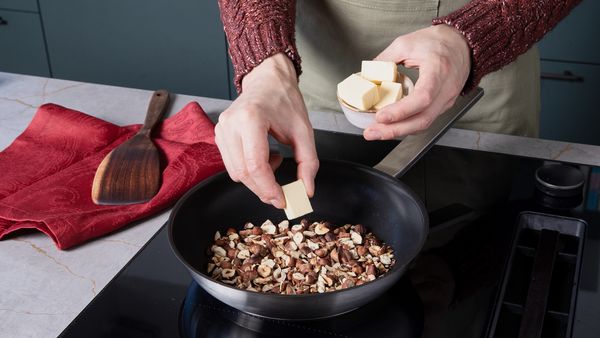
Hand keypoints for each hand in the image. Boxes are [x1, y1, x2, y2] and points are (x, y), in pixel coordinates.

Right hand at [214, 53, 318, 208]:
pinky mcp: (219, 134)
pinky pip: (232, 164)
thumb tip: (306, 190)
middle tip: (281, 192)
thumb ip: (308, 162)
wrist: (267, 80)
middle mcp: (230, 124)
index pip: (254, 165)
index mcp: (251, 118)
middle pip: (242, 173)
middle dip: (263, 189)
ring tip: (274, 159)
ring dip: (257, 178)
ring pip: (235, 173)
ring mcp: (221, 129)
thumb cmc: (285, 100)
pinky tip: (263, 155)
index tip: (281, 200)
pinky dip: (249, 169)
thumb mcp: (304, 131)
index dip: (268, 188)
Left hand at [364, 24, 470, 139]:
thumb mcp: (406, 43)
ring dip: (398, 131)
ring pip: (423, 124)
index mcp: (439, 70)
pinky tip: (390, 127)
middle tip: (371, 132)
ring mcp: (446, 100)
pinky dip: (406, 126)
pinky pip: (424, 120)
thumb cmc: (437, 42)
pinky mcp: (443, 106)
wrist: (461, 44)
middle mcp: (446, 89)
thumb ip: (385, 59)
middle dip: (394, 130)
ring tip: (376, 132)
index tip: (380, 116)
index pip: (422, 97)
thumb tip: (367, 75)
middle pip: (422, 119)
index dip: (401, 111)